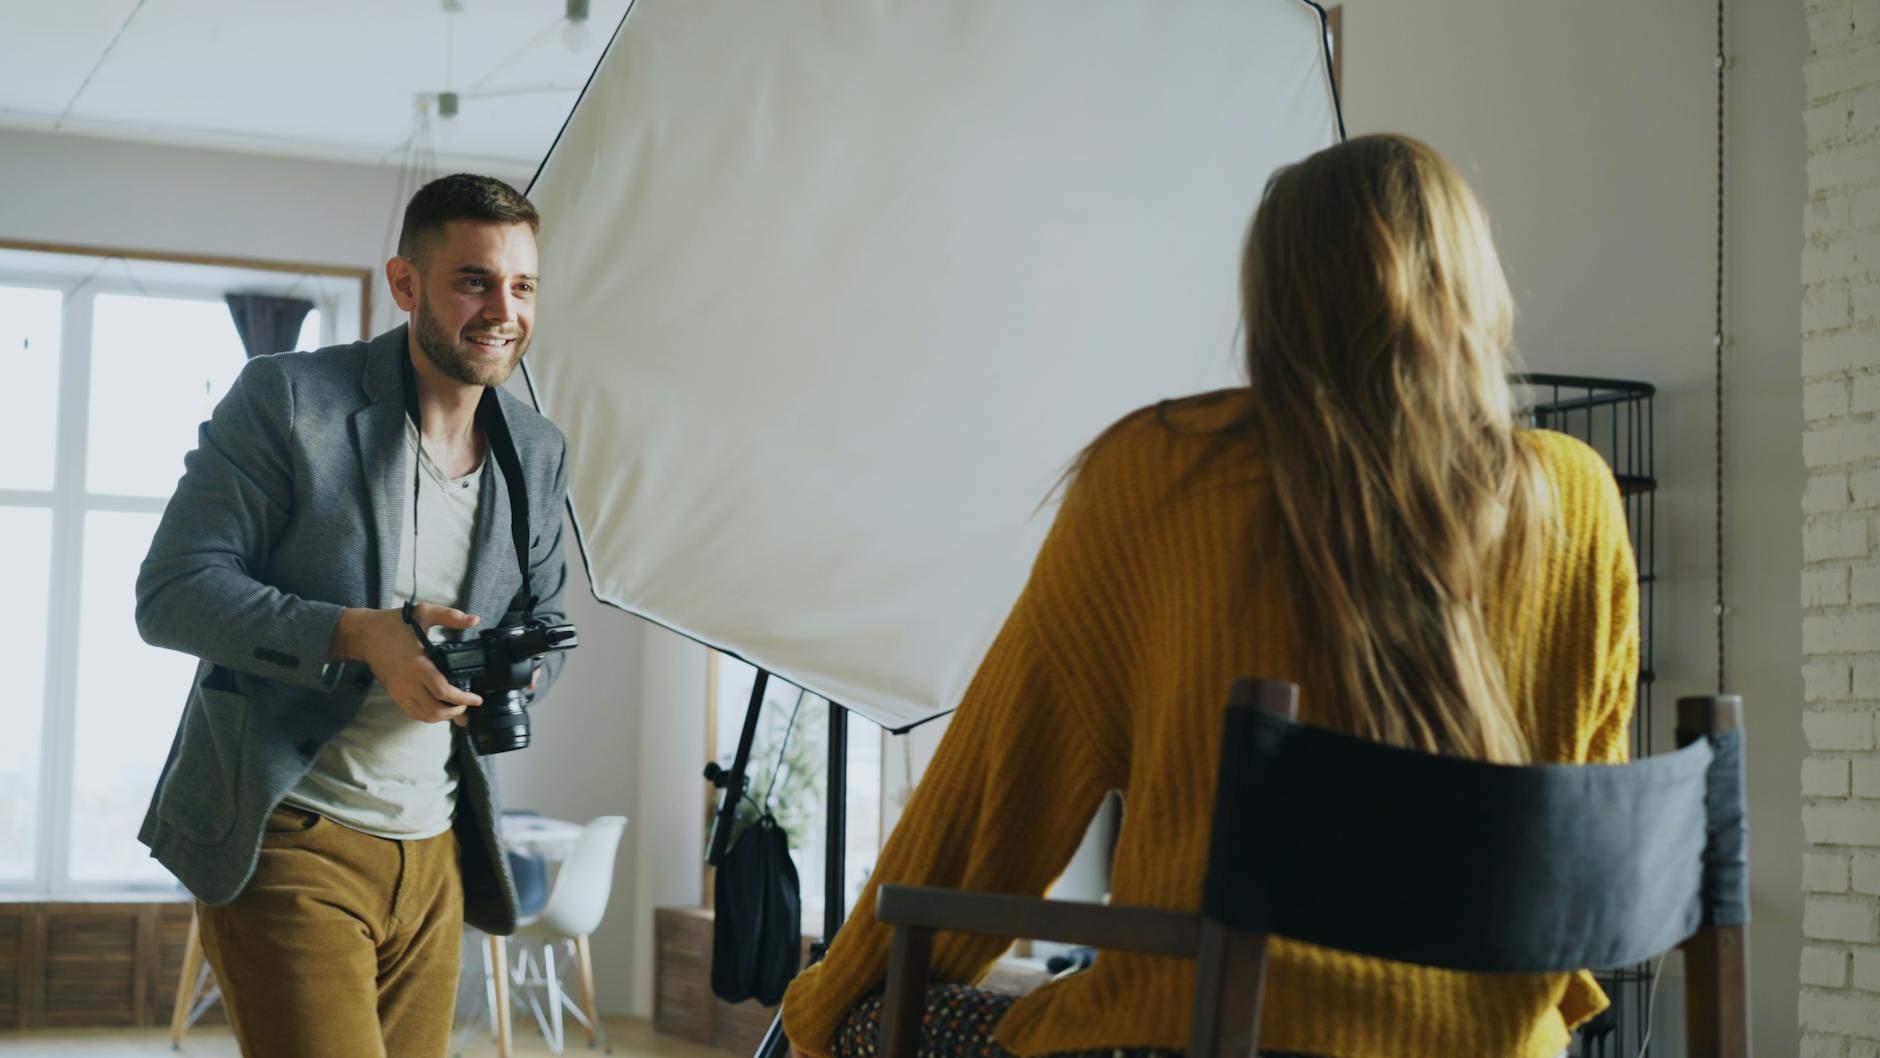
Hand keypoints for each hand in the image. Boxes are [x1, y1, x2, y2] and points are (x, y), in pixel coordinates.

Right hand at [332, 604, 483, 723]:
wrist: (364, 634)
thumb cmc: (393, 624)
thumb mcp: (424, 612)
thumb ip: (450, 616)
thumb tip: (474, 620)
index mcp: (417, 664)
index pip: (443, 691)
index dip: (463, 699)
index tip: (477, 699)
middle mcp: (407, 682)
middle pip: (435, 710)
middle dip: (456, 712)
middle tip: (468, 705)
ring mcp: (399, 690)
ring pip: (424, 715)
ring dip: (443, 716)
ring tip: (456, 708)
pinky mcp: (394, 694)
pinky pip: (413, 712)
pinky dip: (429, 715)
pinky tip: (439, 708)